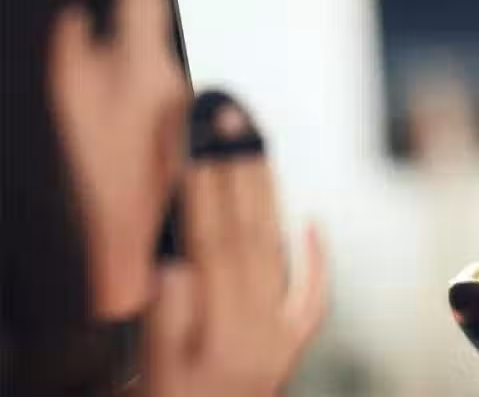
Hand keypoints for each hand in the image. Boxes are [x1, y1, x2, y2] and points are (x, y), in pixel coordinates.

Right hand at [143, 105, 327, 396]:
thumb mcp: (155, 373)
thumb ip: (166, 321)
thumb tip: (177, 264)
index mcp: (221, 330)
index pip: (210, 237)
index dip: (202, 182)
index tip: (196, 134)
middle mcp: (257, 327)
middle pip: (246, 231)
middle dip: (235, 168)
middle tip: (231, 114)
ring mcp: (279, 335)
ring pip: (274, 250)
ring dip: (266, 193)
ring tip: (255, 141)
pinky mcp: (290, 348)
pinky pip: (311, 297)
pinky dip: (315, 259)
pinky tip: (312, 221)